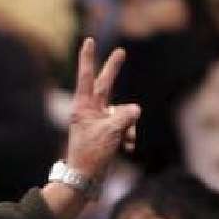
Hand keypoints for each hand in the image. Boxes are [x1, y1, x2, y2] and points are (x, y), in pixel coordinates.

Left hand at [64, 38, 140, 179]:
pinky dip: (129, 136)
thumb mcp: (110, 132)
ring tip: (124, 142)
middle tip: (121, 51)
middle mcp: (91, 110)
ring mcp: (100, 121)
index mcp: (83, 107)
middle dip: (114, 70)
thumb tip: (135, 109)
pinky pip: (126, 127)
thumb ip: (125, 115)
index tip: (88, 41)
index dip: (88, 58)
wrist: (85, 178)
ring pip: (124, 113)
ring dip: (129, 127)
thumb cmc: (91, 154)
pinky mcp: (108, 132)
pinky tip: (126, 149)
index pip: (86, 77)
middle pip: (105, 85)